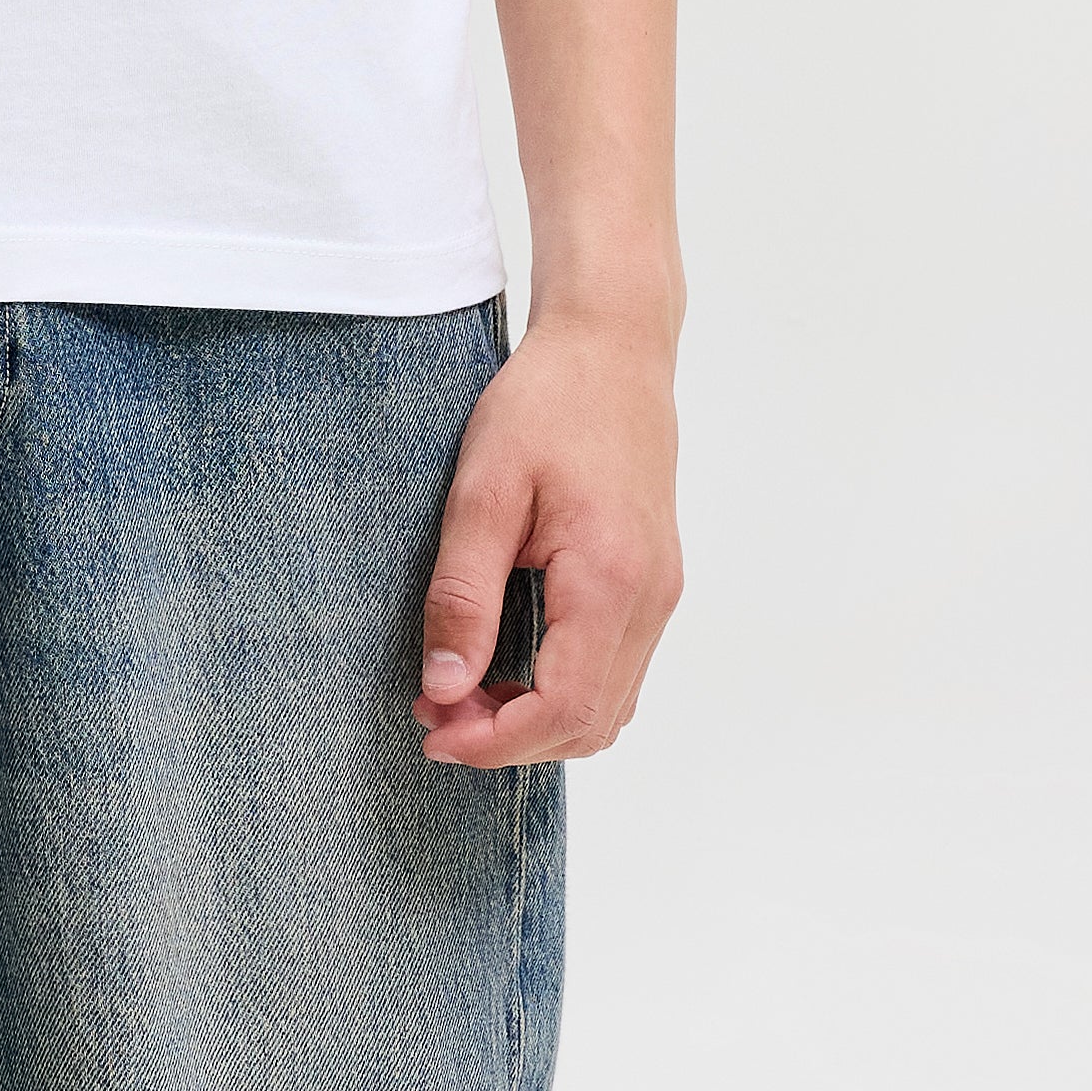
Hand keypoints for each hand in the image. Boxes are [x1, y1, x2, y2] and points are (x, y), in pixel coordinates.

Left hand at [415, 309, 682, 768]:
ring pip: (608, 707)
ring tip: (462, 688)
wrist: (613, 349)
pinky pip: (616, 671)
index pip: (563, 710)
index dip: (494, 741)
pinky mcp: (654, 584)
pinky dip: (563, 691)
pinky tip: (508, 663)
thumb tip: (443, 687)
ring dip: (536, 720)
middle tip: (435, 708)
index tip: (431, 730)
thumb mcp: (482, 494)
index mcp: (611, 580)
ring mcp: (660, 595)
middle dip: (509, 738)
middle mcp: (650, 600)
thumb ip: (463, 596)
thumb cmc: (546, 405)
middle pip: (590, 725)